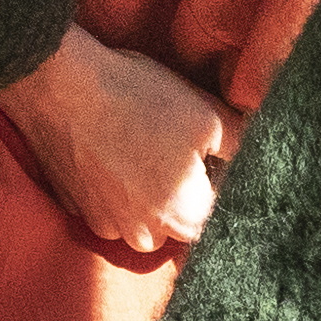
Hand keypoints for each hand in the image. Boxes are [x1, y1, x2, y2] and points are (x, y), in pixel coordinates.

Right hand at [2, 24, 230, 253]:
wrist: (58, 84)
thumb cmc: (138, 99)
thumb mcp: (208, 116)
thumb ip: (244, 145)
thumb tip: (262, 155)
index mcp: (185, 218)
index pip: (222, 218)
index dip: (224, 186)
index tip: (219, 158)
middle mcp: (146, 235)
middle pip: (183, 225)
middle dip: (189, 194)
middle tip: (182, 148)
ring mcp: (106, 225)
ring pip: (145, 221)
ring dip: (151, 194)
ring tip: (146, 147)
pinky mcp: (77, 209)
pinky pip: (111, 209)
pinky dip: (117, 188)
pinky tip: (114, 151)